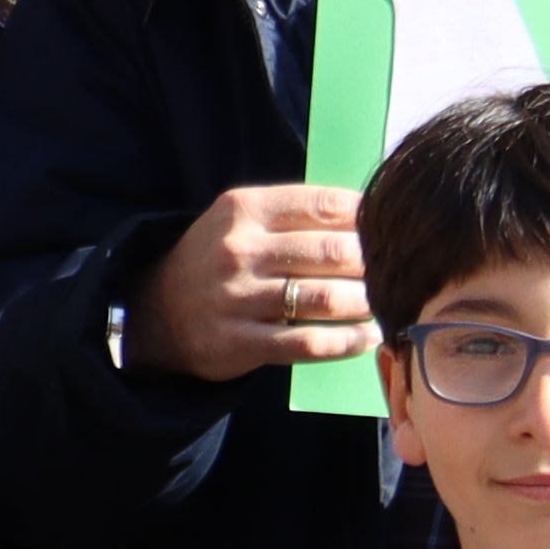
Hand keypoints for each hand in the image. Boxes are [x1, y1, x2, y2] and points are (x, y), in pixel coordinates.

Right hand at [127, 183, 373, 380]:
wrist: (157, 312)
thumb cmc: (218, 260)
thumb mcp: (242, 221)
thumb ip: (296, 213)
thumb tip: (369, 212)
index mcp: (245, 208)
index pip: (322, 204)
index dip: (365, 216)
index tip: (388, 228)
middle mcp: (240, 249)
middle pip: (331, 252)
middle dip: (372, 263)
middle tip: (392, 271)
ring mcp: (238, 297)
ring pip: (324, 298)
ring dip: (365, 302)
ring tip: (384, 303)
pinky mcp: (240, 341)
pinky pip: (307, 344)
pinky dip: (346, 342)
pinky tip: (367, 337)